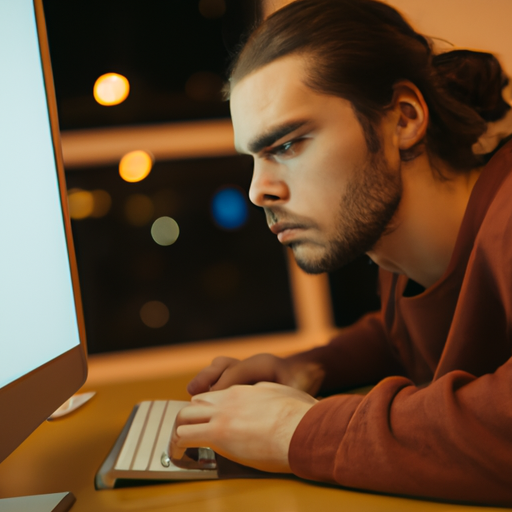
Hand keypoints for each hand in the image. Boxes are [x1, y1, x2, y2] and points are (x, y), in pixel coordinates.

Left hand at [171, 382, 317, 472]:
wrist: (301, 427)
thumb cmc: (300, 415)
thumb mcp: (281, 394)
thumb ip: (267, 394)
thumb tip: (265, 396)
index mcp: (242, 391)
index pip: (213, 396)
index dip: (206, 410)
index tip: (206, 422)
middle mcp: (228, 399)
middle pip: (194, 403)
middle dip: (189, 419)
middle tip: (189, 434)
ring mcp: (222, 415)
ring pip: (184, 416)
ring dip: (180, 432)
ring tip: (179, 448)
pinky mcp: (218, 434)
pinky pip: (184, 436)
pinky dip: (178, 446)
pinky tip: (179, 456)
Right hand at [187, 353, 324, 396]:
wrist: (308, 372)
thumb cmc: (304, 382)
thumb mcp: (298, 389)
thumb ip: (283, 397)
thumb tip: (271, 410)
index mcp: (264, 363)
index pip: (237, 371)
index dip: (223, 386)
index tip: (210, 403)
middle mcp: (251, 362)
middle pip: (224, 365)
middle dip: (207, 378)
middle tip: (193, 392)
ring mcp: (246, 367)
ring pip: (220, 366)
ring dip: (205, 379)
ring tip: (192, 393)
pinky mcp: (243, 375)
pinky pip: (221, 374)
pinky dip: (210, 384)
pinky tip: (202, 399)